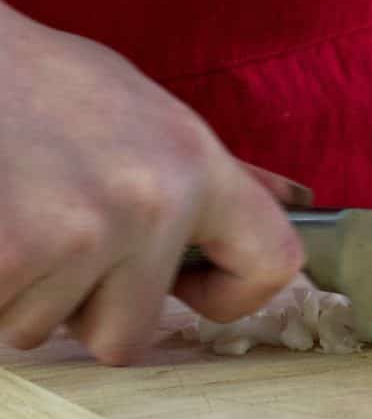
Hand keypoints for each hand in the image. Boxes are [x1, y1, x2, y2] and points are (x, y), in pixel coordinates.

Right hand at [0, 3, 306, 363]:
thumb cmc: (46, 84)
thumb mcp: (149, 114)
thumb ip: (218, 174)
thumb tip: (296, 201)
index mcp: (196, 163)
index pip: (273, 262)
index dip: (233, 294)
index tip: (190, 286)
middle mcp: (152, 201)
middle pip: (129, 333)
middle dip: (85, 306)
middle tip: (56, 237)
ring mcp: (80, 234)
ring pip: (47, 330)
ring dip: (26, 292)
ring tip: (17, 213)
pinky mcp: (9, 260)